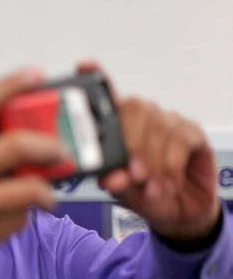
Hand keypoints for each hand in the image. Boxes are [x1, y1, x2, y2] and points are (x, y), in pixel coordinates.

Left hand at [95, 82, 219, 240]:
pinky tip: (168, 184)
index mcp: (118, 128)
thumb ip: (114, 181)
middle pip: (135, 109)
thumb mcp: (122, 191)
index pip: (106, 96)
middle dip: (133, 144)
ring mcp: (168, 123)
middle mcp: (142, 120)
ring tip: (151, 187)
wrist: (178, 212)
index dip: (96, 78)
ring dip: (154, 162)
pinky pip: (182, 139)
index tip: (86, 66)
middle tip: (134, 174)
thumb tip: (110, 178)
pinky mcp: (192, 134)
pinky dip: (172, 165)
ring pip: (159, 127)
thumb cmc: (144, 194)